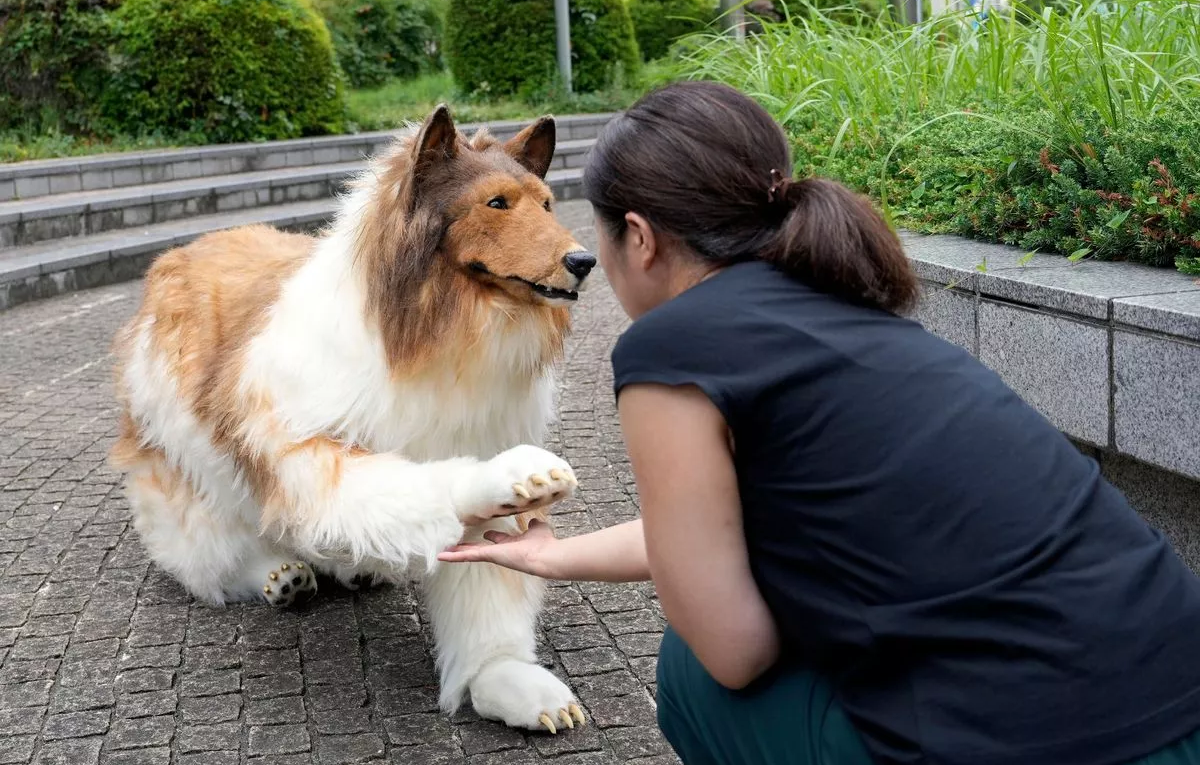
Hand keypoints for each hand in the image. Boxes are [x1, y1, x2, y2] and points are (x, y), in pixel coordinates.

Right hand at [437, 519, 557, 577]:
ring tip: (442, 553)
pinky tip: (442, 556)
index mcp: (512, 545)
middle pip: (480, 549)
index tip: (486, 533)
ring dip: (456, 553)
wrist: (546, 555)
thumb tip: (534, 521)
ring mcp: (493, 554)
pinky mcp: (489, 555)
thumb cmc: (545, 544)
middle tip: (455, 546)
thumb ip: (534, 526)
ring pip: (470, 554)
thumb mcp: (538, 529)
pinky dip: (455, 556)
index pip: (498, 540)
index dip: (493, 536)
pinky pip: (468, 556)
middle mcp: (501, 551)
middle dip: (468, 547)